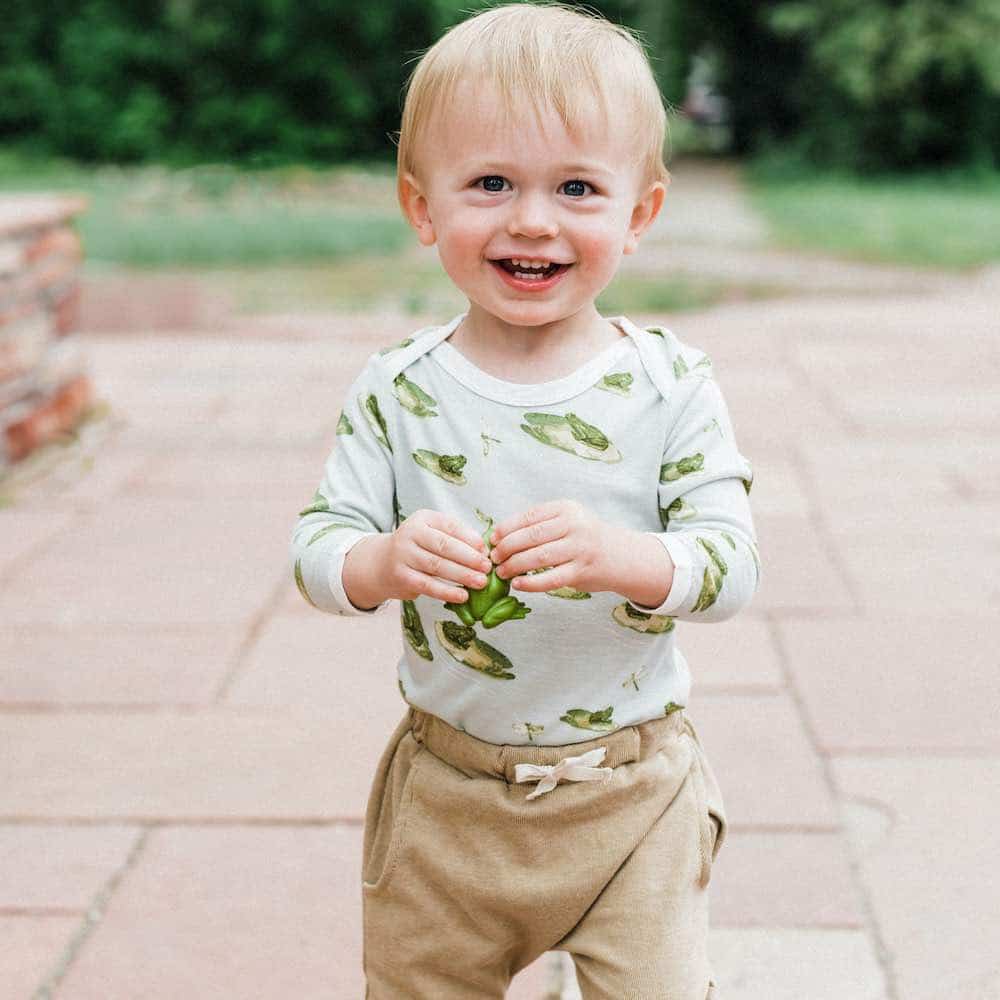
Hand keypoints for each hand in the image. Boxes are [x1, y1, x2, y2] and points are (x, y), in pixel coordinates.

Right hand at [384, 509, 492, 603]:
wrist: (382, 563)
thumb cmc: (418, 548)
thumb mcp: (433, 535)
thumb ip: (457, 539)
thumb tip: (484, 551)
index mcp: (423, 518)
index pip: (450, 526)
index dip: (470, 539)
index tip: (486, 550)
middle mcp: (410, 533)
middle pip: (444, 546)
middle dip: (469, 558)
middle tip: (487, 567)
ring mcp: (403, 555)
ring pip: (437, 566)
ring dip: (462, 575)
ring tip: (481, 582)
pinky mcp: (401, 576)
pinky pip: (428, 585)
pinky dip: (447, 592)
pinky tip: (462, 596)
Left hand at [487, 499, 621, 593]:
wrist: (623, 556)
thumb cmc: (586, 539)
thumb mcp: (569, 521)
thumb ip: (541, 524)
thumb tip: (500, 536)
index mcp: (567, 509)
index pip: (529, 517)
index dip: (506, 528)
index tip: (492, 539)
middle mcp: (574, 526)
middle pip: (531, 536)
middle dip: (506, 548)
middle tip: (494, 558)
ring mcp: (579, 549)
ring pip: (538, 558)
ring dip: (514, 566)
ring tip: (502, 572)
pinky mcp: (582, 572)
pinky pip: (550, 579)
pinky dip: (531, 583)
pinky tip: (518, 584)